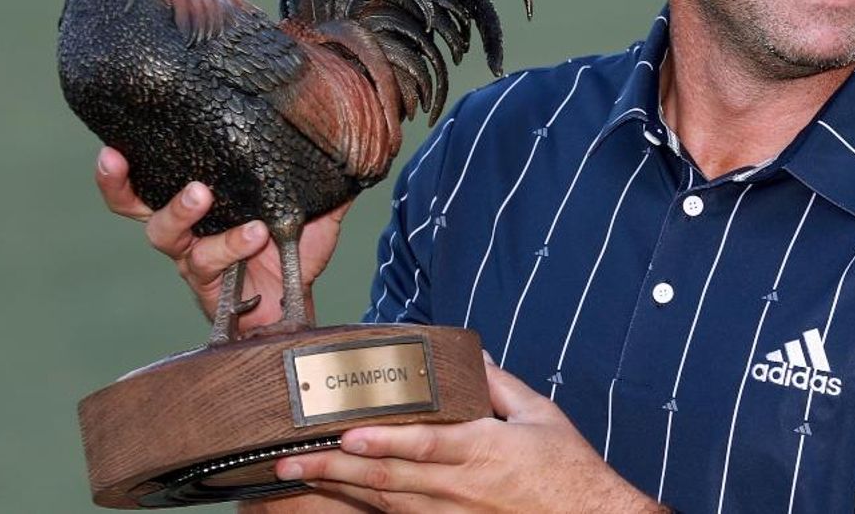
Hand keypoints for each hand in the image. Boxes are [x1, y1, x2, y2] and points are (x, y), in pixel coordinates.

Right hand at [95, 146, 347, 332]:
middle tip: (177, 169)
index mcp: (197, 203)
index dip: (119, 170)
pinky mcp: (207, 286)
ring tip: (207, 195)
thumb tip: (347, 132)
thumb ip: (321, 175)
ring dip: (185, 213)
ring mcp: (193, 258)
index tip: (111, 147)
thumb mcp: (309, 206)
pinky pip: (208, 266)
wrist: (300, 303)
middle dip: (132, 187)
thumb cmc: (292, 250)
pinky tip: (257, 233)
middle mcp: (184, 230)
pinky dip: (232, 244)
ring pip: (167, 237)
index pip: (145, 180)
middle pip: (136, 208)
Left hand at [273, 358, 665, 512]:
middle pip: (388, 479)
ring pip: (384, 503)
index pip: (426, 444)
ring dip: (336, 489)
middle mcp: (461, 487)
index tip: (348, 432)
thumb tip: (472, 356)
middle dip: (333, 468)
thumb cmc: (567, 470)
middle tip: (288, 460)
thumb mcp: (540, 415)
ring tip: (295, 476)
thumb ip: (500, 385)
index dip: (384, 440)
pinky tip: (334, 500)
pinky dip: (363, 510)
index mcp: (484, 450)